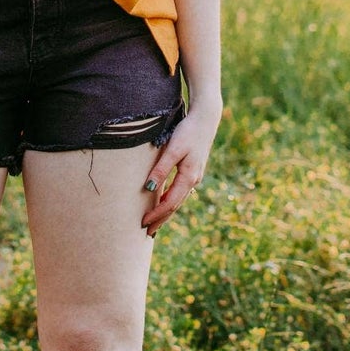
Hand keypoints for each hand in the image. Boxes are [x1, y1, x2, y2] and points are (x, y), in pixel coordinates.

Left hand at [139, 104, 219, 235]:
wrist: (206, 118)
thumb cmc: (188, 132)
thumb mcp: (172, 149)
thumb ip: (161, 169)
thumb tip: (149, 189)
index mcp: (188, 177)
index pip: (170, 203)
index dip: (156, 215)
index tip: (143, 223)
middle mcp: (193, 180)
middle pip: (175, 205)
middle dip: (161, 219)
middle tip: (148, 232)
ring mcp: (195, 175)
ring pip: (179, 199)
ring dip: (166, 211)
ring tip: (155, 221)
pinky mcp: (193, 170)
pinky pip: (181, 191)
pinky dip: (172, 200)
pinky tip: (165, 202)